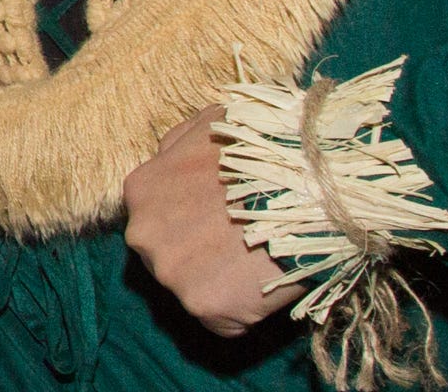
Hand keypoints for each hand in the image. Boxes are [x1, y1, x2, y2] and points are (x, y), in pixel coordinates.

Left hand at [123, 108, 300, 337]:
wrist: (307, 187)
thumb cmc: (262, 151)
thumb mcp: (209, 125)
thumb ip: (178, 144)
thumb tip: (166, 157)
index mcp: (140, 191)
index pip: (157, 221)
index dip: (192, 225)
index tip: (222, 223)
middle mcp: (143, 234)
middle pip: (167, 258)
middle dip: (199, 256)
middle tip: (242, 244)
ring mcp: (170, 273)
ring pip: (191, 290)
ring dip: (220, 284)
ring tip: (256, 260)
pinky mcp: (203, 305)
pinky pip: (220, 322)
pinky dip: (241, 312)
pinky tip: (262, 284)